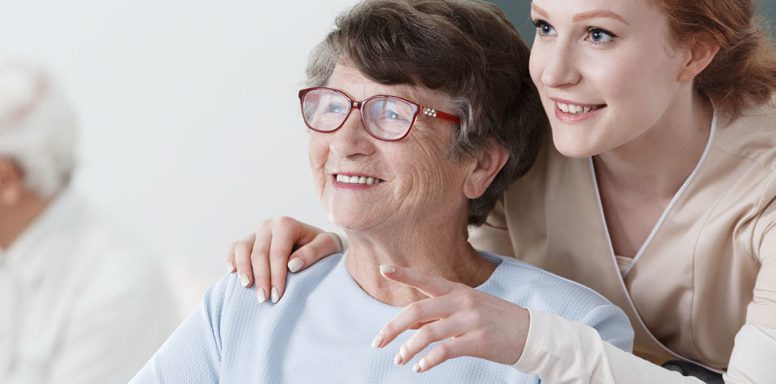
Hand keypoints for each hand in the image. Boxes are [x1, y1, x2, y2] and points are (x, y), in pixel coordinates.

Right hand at [225, 216, 342, 302]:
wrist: (318, 242)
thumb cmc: (323, 246)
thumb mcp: (328, 246)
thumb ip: (313, 253)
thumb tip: (292, 265)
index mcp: (286, 224)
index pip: (277, 253)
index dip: (276, 275)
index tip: (277, 295)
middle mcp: (269, 225)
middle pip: (259, 254)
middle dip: (261, 278)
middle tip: (264, 299)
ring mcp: (257, 232)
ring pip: (243, 249)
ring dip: (244, 269)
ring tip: (247, 287)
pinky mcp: (249, 240)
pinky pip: (235, 248)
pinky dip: (232, 259)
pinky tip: (232, 273)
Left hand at [372, 265, 529, 372]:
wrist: (532, 333)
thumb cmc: (495, 320)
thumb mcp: (467, 310)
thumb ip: (439, 316)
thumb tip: (410, 326)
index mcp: (458, 290)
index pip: (426, 279)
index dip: (404, 274)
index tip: (384, 269)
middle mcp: (462, 301)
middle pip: (418, 311)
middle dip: (393, 327)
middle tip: (377, 342)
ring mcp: (470, 321)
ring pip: (428, 333)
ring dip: (408, 349)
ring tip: (399, 360)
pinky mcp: (479, 341)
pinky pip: (446, 351)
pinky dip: (428, 361)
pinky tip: (420, 368)